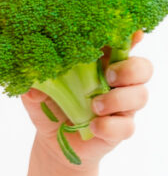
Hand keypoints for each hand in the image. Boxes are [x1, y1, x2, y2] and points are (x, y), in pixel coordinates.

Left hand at [21, 30, 152, 167]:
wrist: (52, 142)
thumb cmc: (48, 107)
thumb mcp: (36, 93)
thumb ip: (35, 85)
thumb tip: (32, 86)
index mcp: (99, 64)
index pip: (122, 45)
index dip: (131, 37)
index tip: (133, 34)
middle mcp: (116, 82)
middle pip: (143, 68)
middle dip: (130, 69)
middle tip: (108, 77)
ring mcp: (122, 106)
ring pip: (140, 95)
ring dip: (118, 99)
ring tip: (94, 106)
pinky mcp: (120, 129)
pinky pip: (127, 126)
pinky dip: (110, 126)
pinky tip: (93, 126)